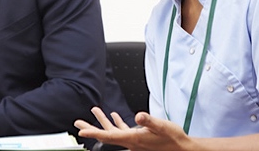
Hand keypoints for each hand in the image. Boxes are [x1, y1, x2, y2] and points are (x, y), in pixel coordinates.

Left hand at [75, 108, 192, 150]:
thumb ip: (149, 121)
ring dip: (102, 122)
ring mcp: (134, 141)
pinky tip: (114, 116)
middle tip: (78, 123)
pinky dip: (116, 123)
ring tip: (94, 112)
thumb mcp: (162, 126)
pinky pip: (122, 131)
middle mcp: (131, 142)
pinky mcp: (138, 139)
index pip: (109, 136)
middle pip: (106, 135)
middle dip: (91, 128)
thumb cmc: (173, 138)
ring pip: (113, 132)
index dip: (94, 133)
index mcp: (134, 139)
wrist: (181, 148)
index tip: (81, 132)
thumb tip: (138, 116)